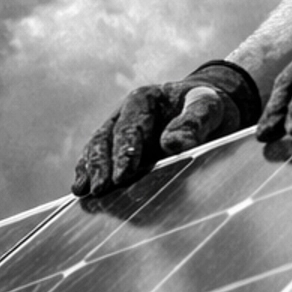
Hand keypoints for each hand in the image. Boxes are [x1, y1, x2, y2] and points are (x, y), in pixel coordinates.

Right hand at [72, 60, 260, 197]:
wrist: (206, 108)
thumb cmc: (208, 105)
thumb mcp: (208, 107)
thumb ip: (193, 122)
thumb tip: (172, 145)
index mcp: (143, 99)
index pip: (130, 128)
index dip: (124, 152)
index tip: (122, 175)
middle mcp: (124, 114)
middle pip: (105, 139)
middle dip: (101, 165)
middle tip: (100, 189)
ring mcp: (118, 131)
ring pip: (96, 149)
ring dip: (89, 170)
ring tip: (83, 192)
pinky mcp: (118, 148)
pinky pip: (99, 159)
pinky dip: (90, 173)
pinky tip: (83, 191)